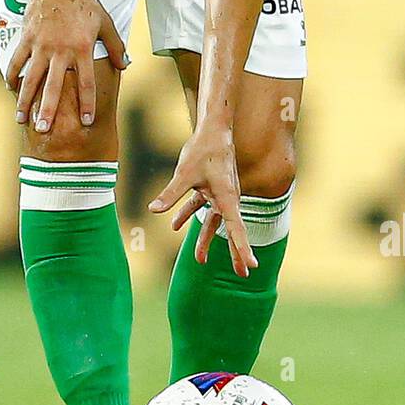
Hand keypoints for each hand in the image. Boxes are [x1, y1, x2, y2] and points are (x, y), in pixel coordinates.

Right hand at [6, 0, 126, 131]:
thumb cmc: (83, 3)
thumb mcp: (106, 23)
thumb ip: (116, 46)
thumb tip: (125, 66)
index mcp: (81, 49)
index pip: (85, 83)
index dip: (87, 103)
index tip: (87, 121)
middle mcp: (60, 51)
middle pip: (53, 87)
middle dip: (48, 110)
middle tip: (44, 129)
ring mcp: (40, 46)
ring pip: (31, 78)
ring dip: (25, 100)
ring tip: (20, 118)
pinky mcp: (26, 39)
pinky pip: (17, 61)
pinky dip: (12, 76)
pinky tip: (10, 89)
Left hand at [148, 122, 256, 277]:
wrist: (213, 129)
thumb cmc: (203, 149)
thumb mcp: (184, 173)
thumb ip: (170, 194)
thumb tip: (153, 211)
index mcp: (227, 198)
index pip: (237, 229)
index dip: (243, 248)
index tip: (252, 265)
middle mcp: (228, 198)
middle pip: (233, 230)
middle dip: (236, 253)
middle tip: (243, 274)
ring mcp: (221, 194)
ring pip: (215, 222)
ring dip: (207, 240)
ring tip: (200, 261)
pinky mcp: (211, 187)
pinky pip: (202, 207)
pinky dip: (189, 215)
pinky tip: (174, 225)